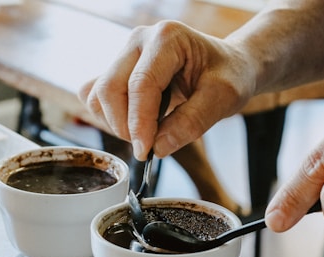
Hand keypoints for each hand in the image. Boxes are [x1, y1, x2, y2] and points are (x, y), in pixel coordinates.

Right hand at [79, 20, 252, 159]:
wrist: (229, 67)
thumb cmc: (229, 75)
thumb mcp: (224, 98)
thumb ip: (191, 122)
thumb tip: (157, 148)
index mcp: (167, 38)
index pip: (140, 85)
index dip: (139, 123)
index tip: (146, 152)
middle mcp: (140, 40)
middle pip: (109, 89)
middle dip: (125, 126)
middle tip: (149, 146)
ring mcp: (125, 54)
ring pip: (97, 95)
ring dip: (116, 122)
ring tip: (147, 131)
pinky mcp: (118, 70)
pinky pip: (95, 96)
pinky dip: (109, 116)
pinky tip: (135, 122)